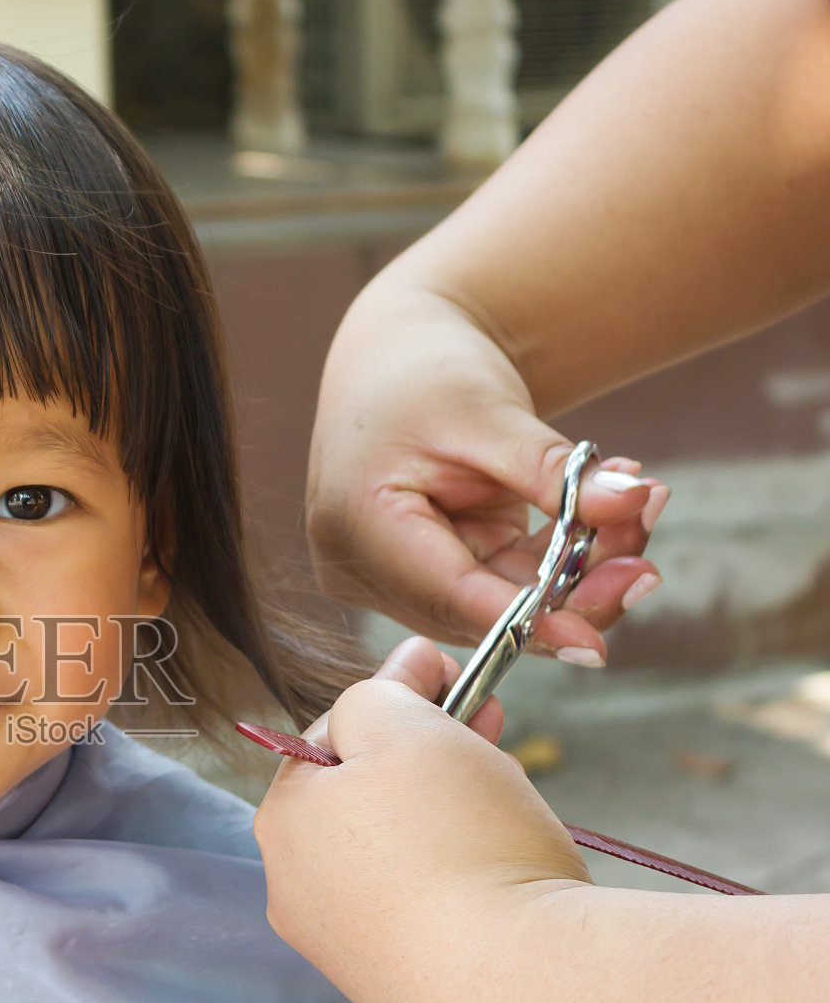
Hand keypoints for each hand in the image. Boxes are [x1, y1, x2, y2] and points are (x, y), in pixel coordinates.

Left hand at [253, 637, 587, 996]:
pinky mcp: (396, 987)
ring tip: (507, 798)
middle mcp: (293, 887)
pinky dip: (457, 877)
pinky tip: (502, 870)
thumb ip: (389, 689)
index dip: (396, 698)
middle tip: (492, 726)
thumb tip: (403, 664)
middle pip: (363, 794)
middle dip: (428, 754)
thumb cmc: (458, 843)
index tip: (454, 675)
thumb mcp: (410, 730)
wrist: (517, 990)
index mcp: (281, 820)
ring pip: (395, 850)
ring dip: (446, 812)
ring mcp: (342, 946)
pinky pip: (422, 906)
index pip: (331, 733)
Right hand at [306, 289, 666, 661]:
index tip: (594, 646)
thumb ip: (552, 469)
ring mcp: (395, 575)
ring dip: (579, 570)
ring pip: (501, 603)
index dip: (523, 624)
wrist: (398, 355)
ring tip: (641, 504)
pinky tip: (607, 509)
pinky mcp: (430, 571)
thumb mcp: (488, 412)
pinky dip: (560, 556)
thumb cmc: (423, 371)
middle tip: (645, 561)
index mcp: (357, 526)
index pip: (448, 596)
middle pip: (479, 611)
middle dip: (571, 591)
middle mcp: (365, 567)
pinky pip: (504, 582)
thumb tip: (630, 503)